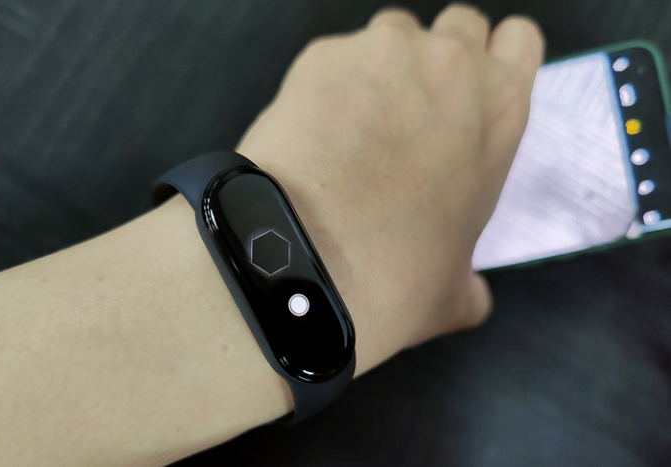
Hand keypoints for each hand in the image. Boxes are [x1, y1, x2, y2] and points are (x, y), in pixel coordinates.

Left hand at [237, 5, 544, 374]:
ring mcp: (383, 53)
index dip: (496, 60)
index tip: (474, 85)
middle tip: (411, 111)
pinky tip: (315, 134)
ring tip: (355, 126)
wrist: (307, 264)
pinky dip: (327, 86)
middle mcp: (449, 67)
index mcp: (501, 111)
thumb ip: (470, 279)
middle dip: (438, 61)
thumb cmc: (389, 276)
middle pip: (457, 28)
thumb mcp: (454, 290)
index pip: (519, 39)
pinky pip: (333, 57)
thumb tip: (468, 294)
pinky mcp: (321, 56)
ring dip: (381, 70)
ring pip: (392, 35)